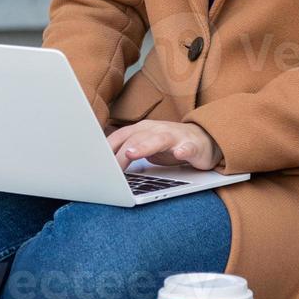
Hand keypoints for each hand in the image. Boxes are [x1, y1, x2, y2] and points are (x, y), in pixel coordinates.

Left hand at [105, 119, 222, 171]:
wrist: (204, 141)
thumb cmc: (170, 146)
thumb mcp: (146, 148)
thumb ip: (128, 153)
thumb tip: (103, 167)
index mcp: (142, 130)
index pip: (120, 137)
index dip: (106, 149)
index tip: (94, 163)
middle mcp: (157, 129)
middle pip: (135, 139)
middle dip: (120, 153)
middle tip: (109, 169)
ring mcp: (175, 136)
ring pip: (158, 139)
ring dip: (145, 146)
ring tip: (133, 154)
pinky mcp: (193, 145)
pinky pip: (189, 147)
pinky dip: (184, 150)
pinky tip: (180, 154)